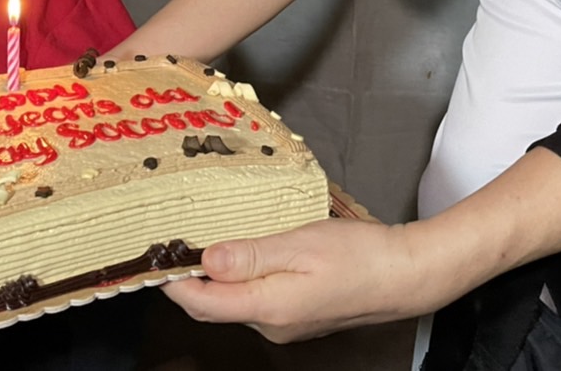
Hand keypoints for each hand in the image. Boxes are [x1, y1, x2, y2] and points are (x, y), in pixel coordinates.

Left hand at [161, 218, 442, 343]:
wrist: (406, 276)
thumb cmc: (358, 256)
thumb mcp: (301, 244)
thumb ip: (251, 255)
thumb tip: (205, 261)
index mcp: (267, 308)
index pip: (201, 303)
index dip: (172, 282)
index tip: (154, 254)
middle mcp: (271, 325)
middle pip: (214, 305)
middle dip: (190, 278)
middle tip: (175, 238)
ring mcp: (286, 324)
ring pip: (236, 301)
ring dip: (218, 275)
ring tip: (207, 235)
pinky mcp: (299, 315)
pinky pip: (258, 299)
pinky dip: (243, 277)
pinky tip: (247, 251)